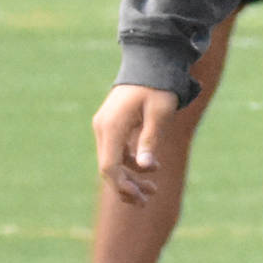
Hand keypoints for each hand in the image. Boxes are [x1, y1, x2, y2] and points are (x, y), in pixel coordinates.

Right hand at [90, 84, 177, 204]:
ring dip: (129, 177)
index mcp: (113, 126)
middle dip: (127, 187)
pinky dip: (129, 163)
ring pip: (111, 161)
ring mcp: (105, 126)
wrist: (148, 62)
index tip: (141, 198)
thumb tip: (145, 166)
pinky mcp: (111, 125)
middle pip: (108, 167)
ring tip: (152, 189)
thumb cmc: (157, 87)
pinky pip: (116, 151)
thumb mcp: (159, 113)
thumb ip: (150, 139)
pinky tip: (150, 167)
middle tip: (148, 200)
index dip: (123, 186)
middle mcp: (103, 127)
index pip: (109, 166)